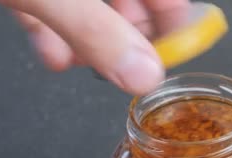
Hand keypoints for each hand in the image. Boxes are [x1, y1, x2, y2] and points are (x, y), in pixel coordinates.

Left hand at [0, 0, 194, 94]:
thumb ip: (95, 31)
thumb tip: (145, 75)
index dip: (177, 23)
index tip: (177, 55)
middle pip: (132, 4)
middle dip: (127, 39)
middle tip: (126, 68)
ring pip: (92, 12)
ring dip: (89, 44)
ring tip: (81, 64)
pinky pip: (54, 11)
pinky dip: (55, 35)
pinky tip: (54, 56)